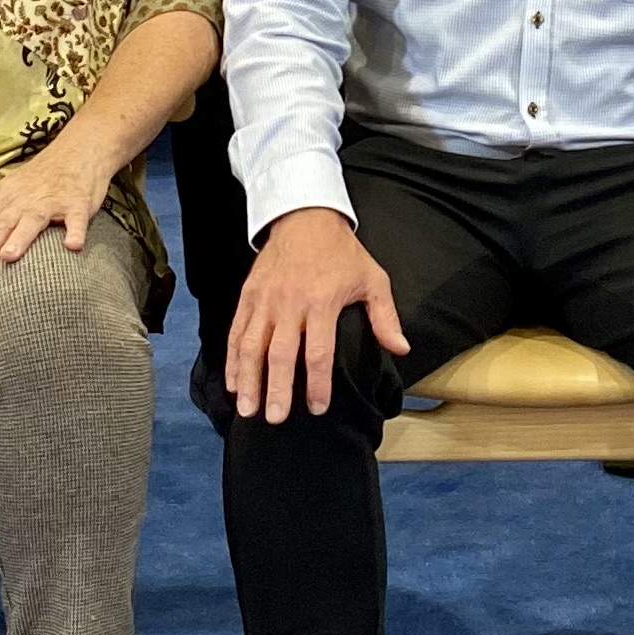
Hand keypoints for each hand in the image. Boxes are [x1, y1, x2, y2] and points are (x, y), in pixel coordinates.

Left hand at [0, 140, 111, 283]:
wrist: (78, 150)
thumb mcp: (8, 189)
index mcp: (5, 196)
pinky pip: (76, 218)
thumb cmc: (42, 176)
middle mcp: (25, 198)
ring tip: (8, 257)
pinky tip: (72, 246)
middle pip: (1, 225)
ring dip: (20, 238)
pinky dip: (75, 231)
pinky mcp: (78, 202)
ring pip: (32, 219)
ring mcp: (52, 200)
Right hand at [225, 207, 406, 422]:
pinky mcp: (248, 295)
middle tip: (274, 418)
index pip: (318, 352)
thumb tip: (401, 349)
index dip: (318, 383)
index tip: (317, 408)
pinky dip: (232, 358)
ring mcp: (265, 300)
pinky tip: (232, 382)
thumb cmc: (341, 251)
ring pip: (252, 346)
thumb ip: (385, 317)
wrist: (305, 216)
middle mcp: (290, 303)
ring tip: (247, 409)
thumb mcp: (372, 278)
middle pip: (280, 354)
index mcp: (321, 302)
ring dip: (248, 380)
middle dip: (276, 389)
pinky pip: (236, 331)